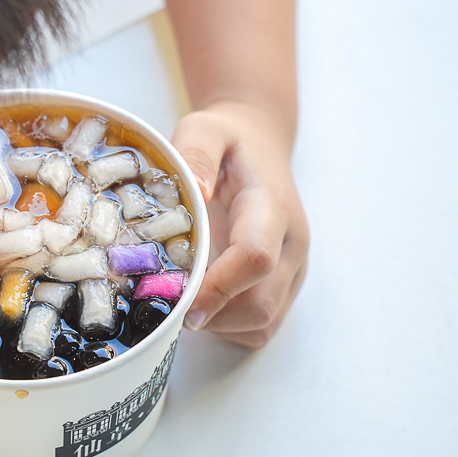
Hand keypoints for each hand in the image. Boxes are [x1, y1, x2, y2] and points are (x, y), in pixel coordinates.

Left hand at [173, 101, 308, 347]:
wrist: (259, 145)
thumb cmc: (227, 141)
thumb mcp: (204, 129)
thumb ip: (196, 154)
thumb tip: (194, 194)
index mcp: (271, 207)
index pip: (256, 257)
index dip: (218, 287)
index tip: (179, 301)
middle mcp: (292, 246)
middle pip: (260, 304)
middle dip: (209, 314)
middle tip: (164, 300)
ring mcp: (293, 270)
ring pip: (261, 323)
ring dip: (216, 324)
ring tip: (180, 296)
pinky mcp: (285, 287)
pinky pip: (261, 327)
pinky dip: (228, 327)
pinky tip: (201, 300)